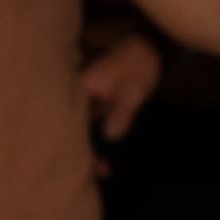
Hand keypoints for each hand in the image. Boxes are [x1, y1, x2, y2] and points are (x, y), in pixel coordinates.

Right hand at [77, 34, 162, 164]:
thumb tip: (111, 136)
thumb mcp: (134, 90)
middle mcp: (74, 94)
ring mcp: (84, 97)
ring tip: (104, 167)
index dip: (81, 145)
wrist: (149, 47)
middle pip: (72, 127)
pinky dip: (99, 135)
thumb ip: (122, 112)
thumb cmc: (139, 65)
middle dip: (85, 150)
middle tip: (102, 172)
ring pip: (81, 126)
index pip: (70, 122)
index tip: (95, 165)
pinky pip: (91, 121)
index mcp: (78, 88)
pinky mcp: (94, 100)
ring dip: (92, 145)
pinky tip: (109, 148)